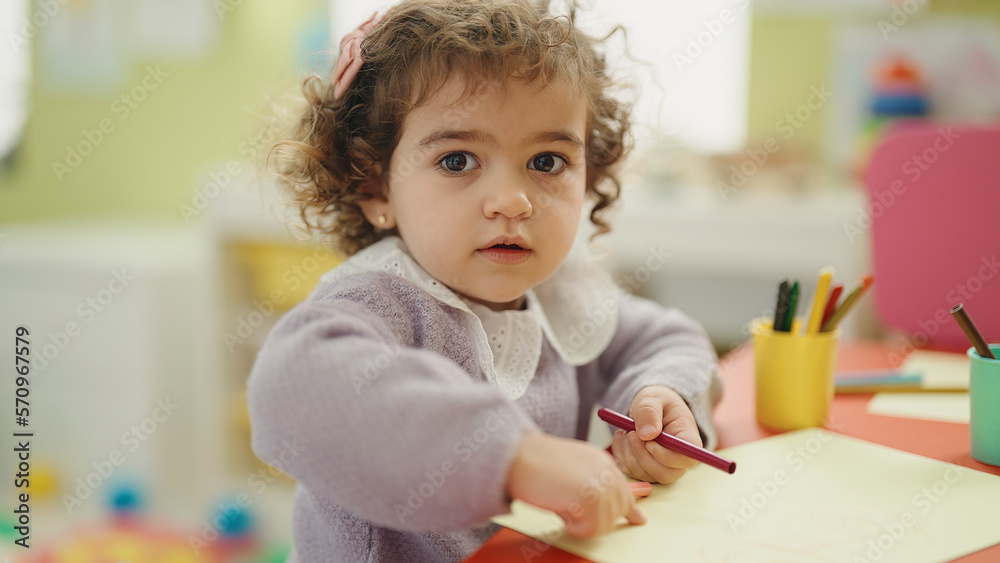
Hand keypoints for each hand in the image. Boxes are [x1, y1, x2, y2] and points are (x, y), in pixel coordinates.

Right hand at [506, 432, 645, 537]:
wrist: (518, 454)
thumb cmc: (535, 461)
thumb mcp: (572, 466)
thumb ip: (591, 480)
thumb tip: (599, 503)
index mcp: (602, 461)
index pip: (624, 490)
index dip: (630, 509)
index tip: (638, 519)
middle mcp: (606, 472)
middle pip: (618, 511)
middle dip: (598, 520)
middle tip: (573, 513)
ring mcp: (600, 485)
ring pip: (605, 524)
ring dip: (583, 523)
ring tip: (563, 507)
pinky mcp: (590, 500)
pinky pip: (590, 529)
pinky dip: (575, 527)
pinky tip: (561, 511)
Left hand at [610, 385, 701, 483]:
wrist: (648, 409)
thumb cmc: (656, 402)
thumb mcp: (652, 399)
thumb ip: (649, 412)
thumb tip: (646, 434)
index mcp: (688, 439)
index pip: (687, 459)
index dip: (666, 456)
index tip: (648, 442)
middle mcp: (679, 459)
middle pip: (666, 474)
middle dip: (642, 456)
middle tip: (630, 434)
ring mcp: (663, 467)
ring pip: (646, 475)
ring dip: (629, 454)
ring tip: (625, 432)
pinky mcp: (646, 470)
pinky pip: (631, 472)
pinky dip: (621, 456)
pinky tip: (622, 439)